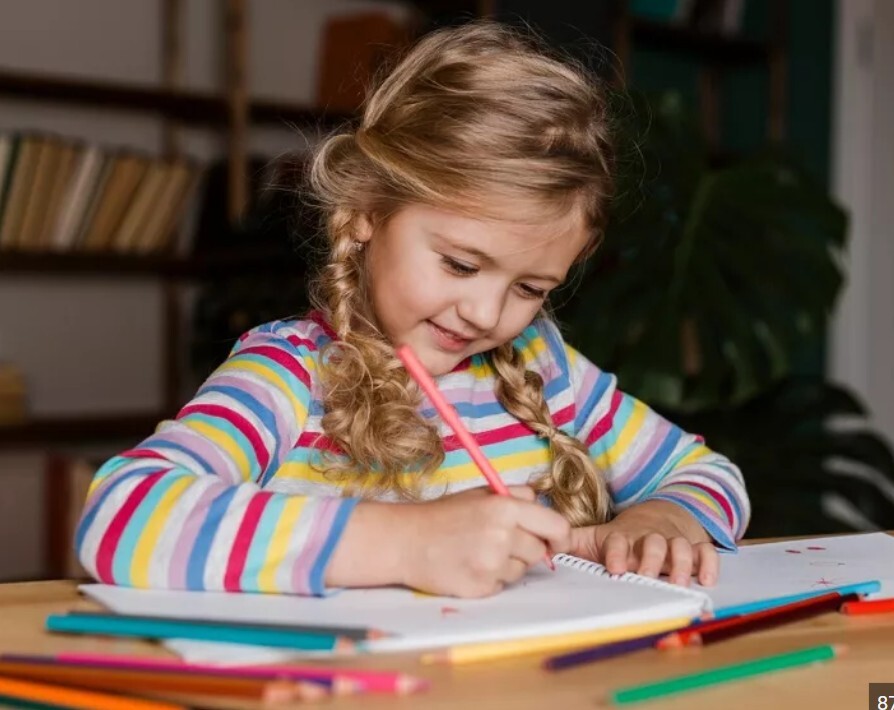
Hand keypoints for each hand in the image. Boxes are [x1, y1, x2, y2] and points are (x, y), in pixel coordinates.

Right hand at [400, 485, 571, 597]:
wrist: (405, 541)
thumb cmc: (443, 515)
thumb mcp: (480, 493)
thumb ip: (515, 496)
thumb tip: (542, 506)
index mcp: (505, 508)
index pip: (556, 526)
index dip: (560, 536)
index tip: (556, 541)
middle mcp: (502, 536)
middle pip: (539, 552)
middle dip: (526, 549)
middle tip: (500, 542)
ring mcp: (491, 564)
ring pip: (521, 571)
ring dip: (507, 565)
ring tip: (479, 553)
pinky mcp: (481, 588)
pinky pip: (501, 586)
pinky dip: (490, 579)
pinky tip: (470, 566)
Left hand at [571, 500, 718, 586]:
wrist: (658, 514)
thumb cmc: (622, 536)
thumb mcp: (596, 536)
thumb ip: (571, 542)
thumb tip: (543, 548)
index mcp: (623, 536)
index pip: (618, 540)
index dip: (617, 552)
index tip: (614, 569)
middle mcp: (649, 537)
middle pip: (652, 543)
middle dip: (650, 559)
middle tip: (647, 576)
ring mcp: (674, 540)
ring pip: (680, 547)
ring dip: (680, 563)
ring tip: (678, 582)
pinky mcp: (695, 546)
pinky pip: (706, 551)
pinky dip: (709, 564)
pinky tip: (707, 580)